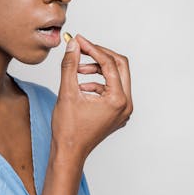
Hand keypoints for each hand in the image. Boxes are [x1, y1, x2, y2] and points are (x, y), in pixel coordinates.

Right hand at [51, 33, 132, 162]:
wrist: (69, 153)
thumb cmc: (68, 130)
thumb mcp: (67, 93)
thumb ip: (70, 65)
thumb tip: (74, 44)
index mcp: (118, 100)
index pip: (110, 64)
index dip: (93, 49)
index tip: (79, 41)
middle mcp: (126, 105)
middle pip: (120, 67)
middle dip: (100, 56)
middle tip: (83, 49)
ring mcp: (123, 111)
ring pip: (116, 78)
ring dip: (98, 70)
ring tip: (77, 70)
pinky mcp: (117, 114)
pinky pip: (112, 91)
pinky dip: (98, 83)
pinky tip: (81, 85)